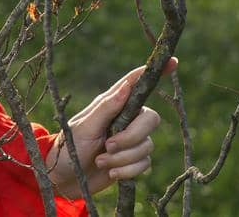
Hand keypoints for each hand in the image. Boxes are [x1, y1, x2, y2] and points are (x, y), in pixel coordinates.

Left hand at [44, 57, 175, 197]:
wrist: (65, 178)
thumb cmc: (70, 147)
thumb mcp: (85, 126)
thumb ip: (107, 107)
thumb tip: (126, 86)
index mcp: (112, 103)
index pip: (136, 84)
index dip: (155, 72)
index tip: (174, 62)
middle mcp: (125, 118)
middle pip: (151, 119)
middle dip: (131, 137)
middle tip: (108, 146)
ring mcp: (130, 139)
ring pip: (146, 145)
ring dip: (122, 158)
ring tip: (101, 161)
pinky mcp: (132, 160)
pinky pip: (144, 164)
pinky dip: (126, 171)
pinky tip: (110, 172)